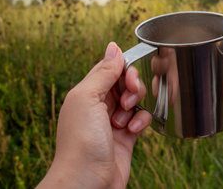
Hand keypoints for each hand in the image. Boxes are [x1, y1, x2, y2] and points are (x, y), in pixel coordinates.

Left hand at [37, 42, 151, 187]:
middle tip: (129, 99)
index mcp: (87, 93)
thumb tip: (114, 46)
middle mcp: (100, 105)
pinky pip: (141, 118)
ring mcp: (114, 121)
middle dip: (133, 88)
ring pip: (136, 100)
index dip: (124, 69)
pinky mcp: (127, 136)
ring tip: (124, 120)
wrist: (88, 181)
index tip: (129, 77)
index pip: (110, 69)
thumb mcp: (87, 98)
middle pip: (125, 83)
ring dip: (136, 106)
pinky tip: (133, 130)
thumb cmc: (81, 141)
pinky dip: (141, 121)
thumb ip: (103, 72)